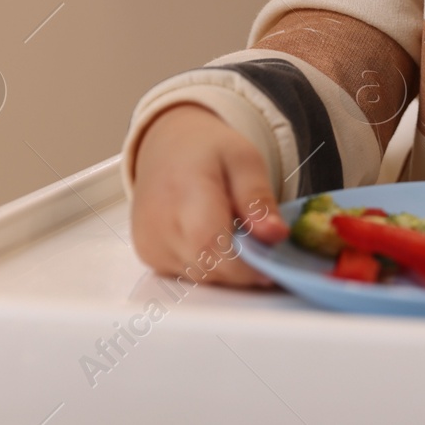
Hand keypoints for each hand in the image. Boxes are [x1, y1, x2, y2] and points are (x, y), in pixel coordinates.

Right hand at [130, 103, 289, 287]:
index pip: (211, 246)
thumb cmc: (208, 151)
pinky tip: (217, 241)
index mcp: (183, 193)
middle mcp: (159, 225)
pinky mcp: (149, 257)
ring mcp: (150, 245)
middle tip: (263, 247)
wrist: (166, 148)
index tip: (273, 267)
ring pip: (201, 277)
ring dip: (228, 268)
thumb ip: (258, 199)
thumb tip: (276, 236)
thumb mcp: (245, 160)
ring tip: (239, 236)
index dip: (245, 266)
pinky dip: (210, 266)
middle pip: (209, 269)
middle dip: (243, 269)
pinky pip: (189, 275)